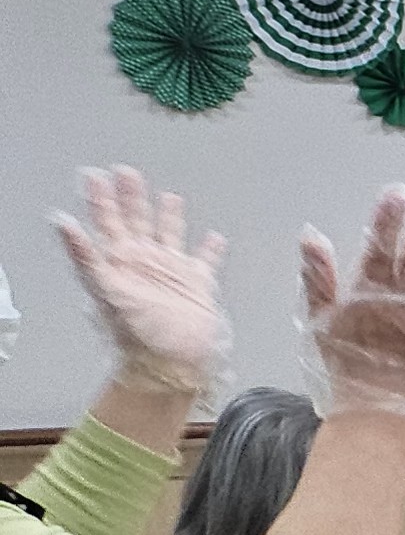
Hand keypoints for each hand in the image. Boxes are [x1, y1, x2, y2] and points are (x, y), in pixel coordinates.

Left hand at [54, 166, 230, 395]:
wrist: (174, 362)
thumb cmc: (138, 333)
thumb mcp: (105, 290)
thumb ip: (84, 254)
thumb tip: (60, 221)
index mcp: (120, 262)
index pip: (107, 222)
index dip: (100, 199)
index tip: (94, 175)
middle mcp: (144, 263)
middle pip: (136, 221)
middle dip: (131, 196)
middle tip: (125, 171)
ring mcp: (172, 272)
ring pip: (169, 234)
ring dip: (168, 214)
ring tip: (168, 195)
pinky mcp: (199, 284)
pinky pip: (205, 261)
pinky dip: (211, 249)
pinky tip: (214, 237)